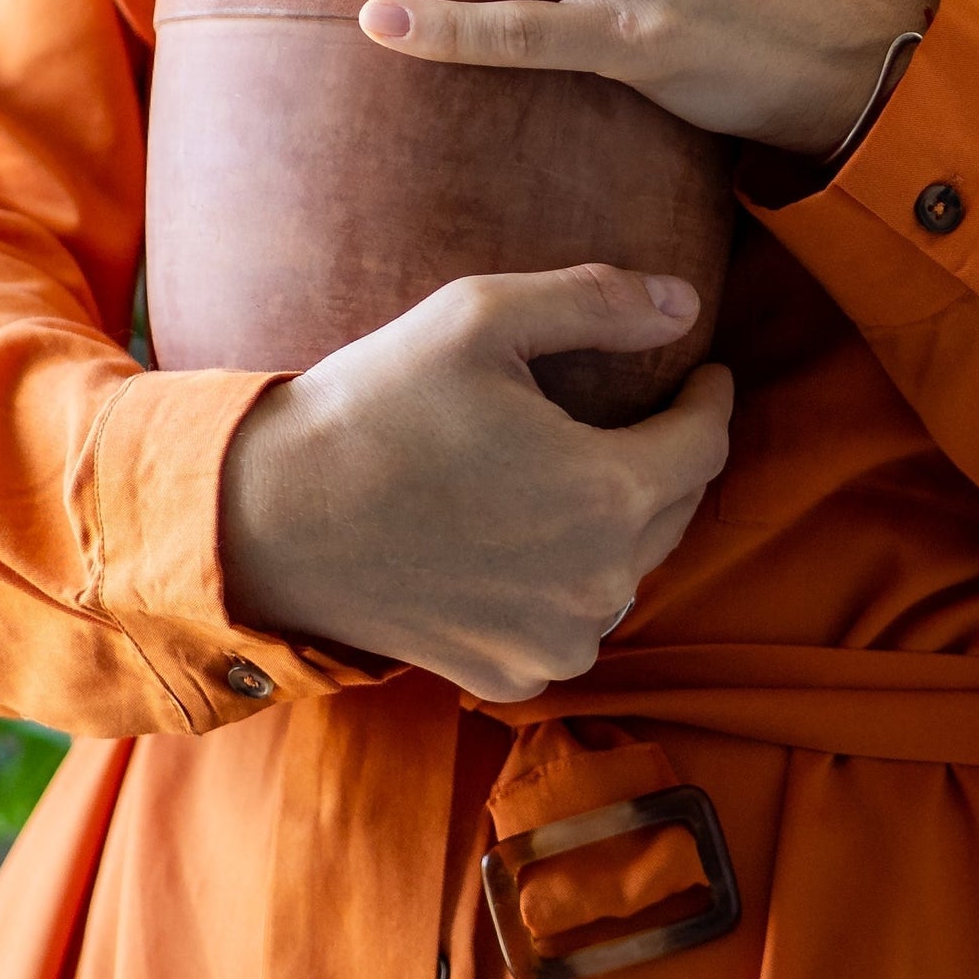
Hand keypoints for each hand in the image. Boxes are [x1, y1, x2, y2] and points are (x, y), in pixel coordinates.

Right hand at [218, 266, 735, 703]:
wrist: (269, 520)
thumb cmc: (374, 407)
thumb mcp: (480, 317)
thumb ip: (597, 301)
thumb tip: (686, 304)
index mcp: (608, 495)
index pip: (706, 443)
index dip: (710, 397)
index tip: (702, 369)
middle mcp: (599, 586)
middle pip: (676, 508)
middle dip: (668, 454)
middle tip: (641, 411)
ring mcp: (555, 644)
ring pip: (628, 569)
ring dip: (620, 521)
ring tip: (577, 470)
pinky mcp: (509, 677)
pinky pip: (571, 622)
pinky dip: (567, 580)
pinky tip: (527, 538)